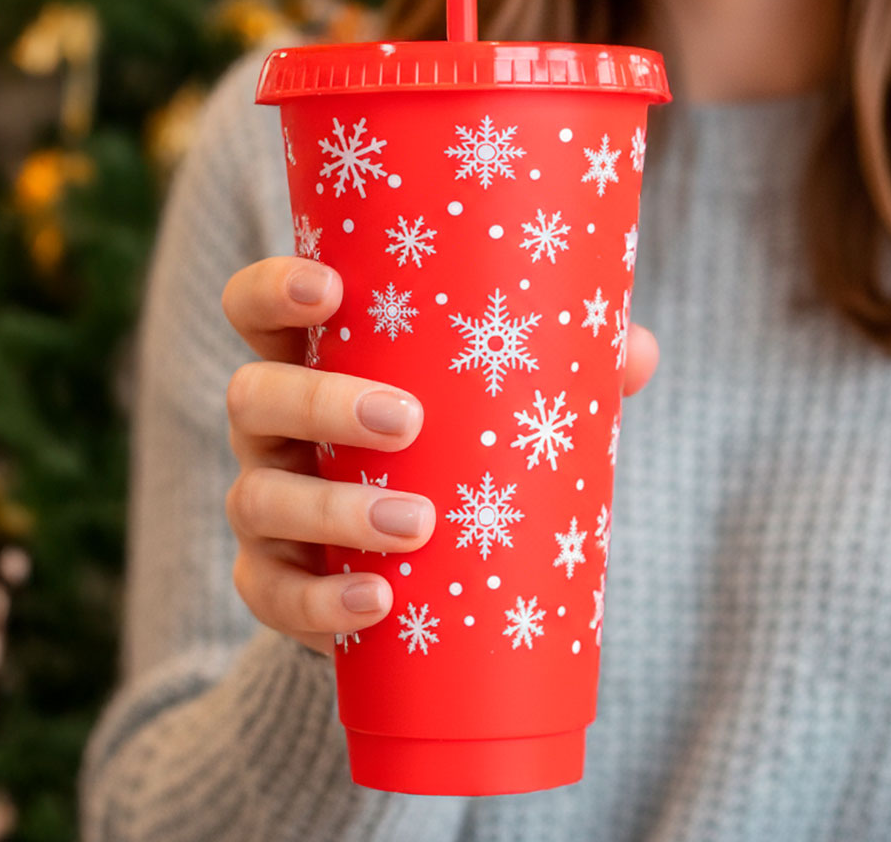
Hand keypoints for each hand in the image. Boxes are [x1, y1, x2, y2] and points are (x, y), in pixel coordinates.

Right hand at [221, 256, 658, 657]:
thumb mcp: (490, 399)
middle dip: (323, 403)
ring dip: (334, 510)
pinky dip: (320, 601)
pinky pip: (269, 594)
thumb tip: (635, 351)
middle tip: (406, 421)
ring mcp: (264, 502)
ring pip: (257, 496)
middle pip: (254, 397)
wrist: (415, 559)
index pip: (257, 307)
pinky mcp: (274, 580)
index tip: (330, 287)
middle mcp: (272, 426)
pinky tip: (376, 603)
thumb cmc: (451, 446)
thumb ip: (561, 366)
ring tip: (417, 525)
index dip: (274, 289)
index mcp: (312, 360)